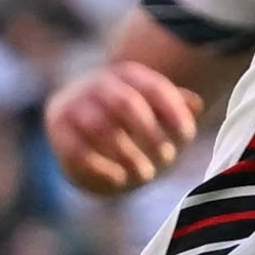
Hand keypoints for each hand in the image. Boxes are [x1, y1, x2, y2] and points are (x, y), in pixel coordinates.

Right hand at [45, 57, 203, 193]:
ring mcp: (74, 104)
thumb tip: (196, 105)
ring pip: (101, 128)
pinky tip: (120, 180)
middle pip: (126, 103)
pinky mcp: (58, 129)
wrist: (83, 128)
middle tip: (168, 159)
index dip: (173, 111)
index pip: (154, 87)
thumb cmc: (131, 121)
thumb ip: (176, 106)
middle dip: (150, 133)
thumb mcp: (155, 110)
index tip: (187, 136)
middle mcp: (98, 84)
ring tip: (147, 175)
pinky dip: (101, 167)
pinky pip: (77, 149)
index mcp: (128, 74)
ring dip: (127, 154)